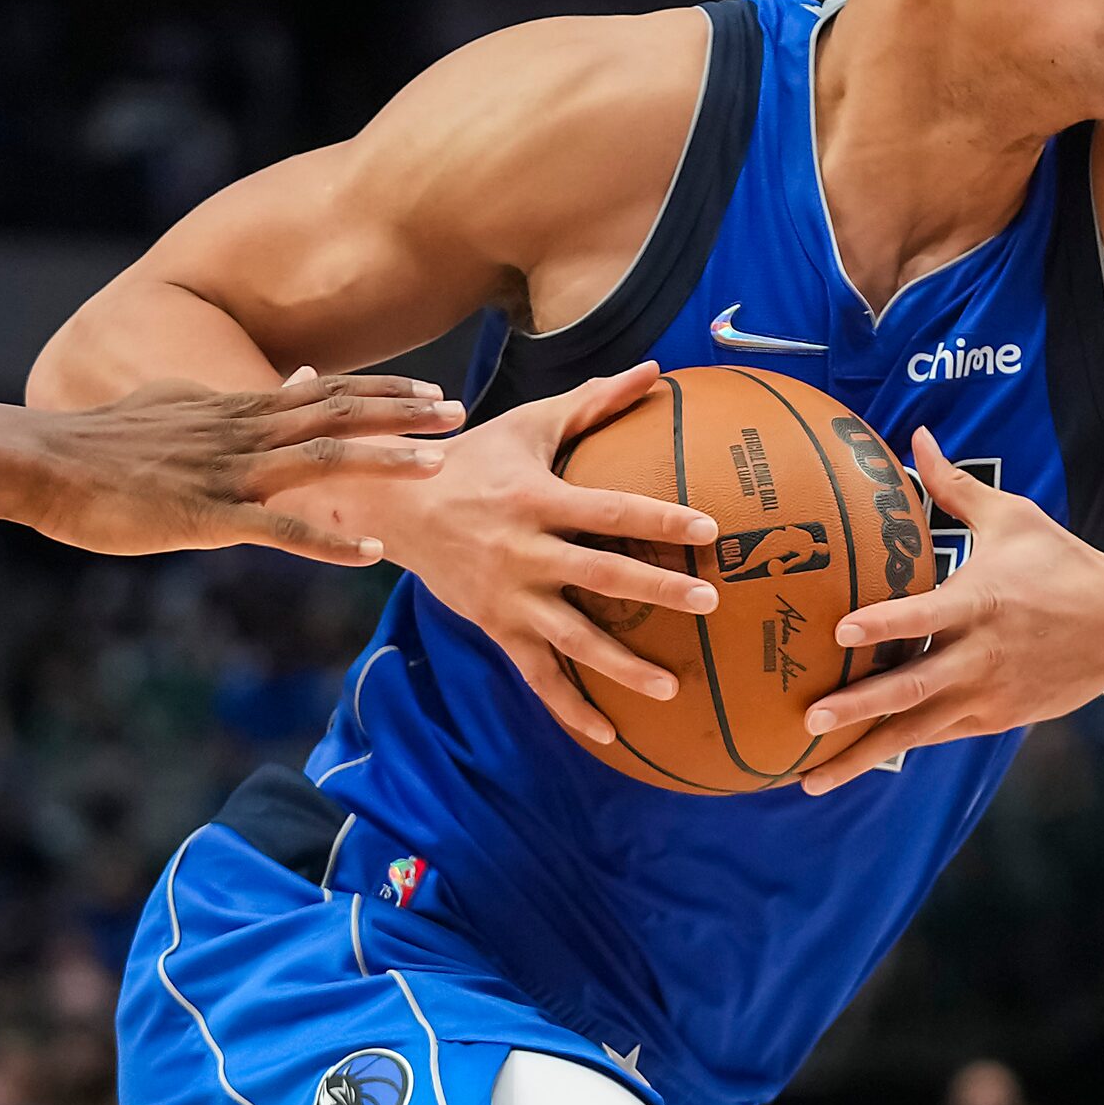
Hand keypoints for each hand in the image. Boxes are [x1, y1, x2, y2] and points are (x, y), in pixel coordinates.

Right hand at [26, 370, 465, 559]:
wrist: (44, 462)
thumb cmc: (103, 442)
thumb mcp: (174, 406)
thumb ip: (230, 397)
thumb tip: (276, 384)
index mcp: (237, 408)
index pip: (327, 390)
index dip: (384, 390)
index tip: (433, 389)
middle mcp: (243, 431)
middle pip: (339, 413)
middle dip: (405, 413)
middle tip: (462, 413)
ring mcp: (228, 472)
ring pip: (321, 459)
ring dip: (384, 462)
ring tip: (438, 467)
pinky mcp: (207, 516)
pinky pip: (281, 530)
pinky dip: (331, 539)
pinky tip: (373, 552)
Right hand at [375, 361, 718, 745]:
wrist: (393, 507)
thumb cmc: (473, 458)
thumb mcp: (530, 425)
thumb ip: (594, 403)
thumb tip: (654, 371)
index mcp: (537, 499)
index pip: (610, 509)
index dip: (659, 517)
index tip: (708, 528)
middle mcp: (524, 551)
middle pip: (601, 574)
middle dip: (658, 589)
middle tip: (711, 600)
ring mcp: (508, 597)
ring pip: (571, 638)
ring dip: (622, 666)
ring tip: (671, 688)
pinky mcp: (495, 627)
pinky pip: (537, 675)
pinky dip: (571, 706)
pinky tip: (611, 733)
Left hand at [795, 427, 1103, 792]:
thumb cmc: (1063, 564)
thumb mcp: (1013, 519)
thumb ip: (954, 485)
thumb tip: (916, 436)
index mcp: (981, 602)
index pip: (926, 615)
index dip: (885, 624)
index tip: (840, 629)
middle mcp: (981, 655)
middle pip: (913, 687)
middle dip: (859, 707)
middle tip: (809, 719)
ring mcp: (987, 695)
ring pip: (917, 730)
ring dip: (863, 752)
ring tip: (810, 777)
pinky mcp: (993, 719)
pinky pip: (935, 737)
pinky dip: (894, 751)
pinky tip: (850, 766)